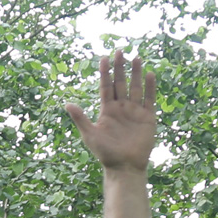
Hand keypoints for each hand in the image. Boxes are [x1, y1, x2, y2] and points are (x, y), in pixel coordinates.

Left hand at [63, 51, 156, 171]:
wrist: (125, 167)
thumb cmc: (106, 153)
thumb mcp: (90, 135)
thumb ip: (80, 118)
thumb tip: (67, 103)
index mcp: (107, 110)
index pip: (106, 86)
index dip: (105, 72)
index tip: (104, 57)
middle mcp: (121, 108)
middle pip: (121, 83)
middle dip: (120, 67)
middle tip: (120, 50)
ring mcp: (135, 112)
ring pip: (136, 88)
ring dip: (136, 73)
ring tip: (136, 58)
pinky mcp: (148, 118)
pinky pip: (149, 99)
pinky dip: (150, 87)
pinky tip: (150, 74)